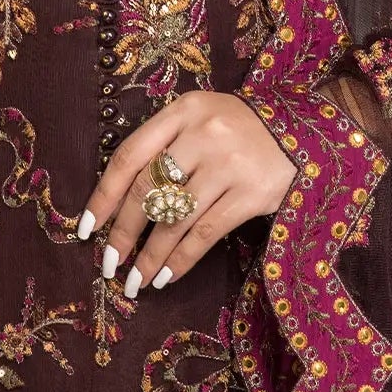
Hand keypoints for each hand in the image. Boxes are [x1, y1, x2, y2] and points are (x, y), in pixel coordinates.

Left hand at [75, 89, 297, 297]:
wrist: (304, 132)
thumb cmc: (239, 130)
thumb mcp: (201, 119)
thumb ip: (165, 144)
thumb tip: (117, 201)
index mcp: (183, 110)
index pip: (130, 155)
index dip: (104, 195)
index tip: (86, 229)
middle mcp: (204, 133)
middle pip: (148, 189)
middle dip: (122, 232)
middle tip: (108, 264)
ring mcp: (229, 163)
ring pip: (174, 218)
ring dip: (149, 256)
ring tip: (135, 281)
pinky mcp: (252, 193)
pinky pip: (205, 233)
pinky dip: (181, 260)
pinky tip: (166, 277)